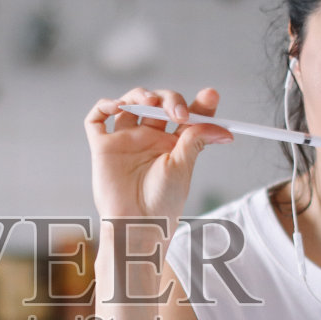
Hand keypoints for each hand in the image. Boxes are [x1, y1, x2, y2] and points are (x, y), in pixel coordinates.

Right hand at [84, 87, 231, 222]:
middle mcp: (148, 138)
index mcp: (170, 144)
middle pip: (157, 103)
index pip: (185, 114)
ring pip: (129, 103)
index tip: (210, 96)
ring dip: (140, 95)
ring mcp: (125, 141)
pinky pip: (96, 119)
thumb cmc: (162, 203)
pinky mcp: (103, 147)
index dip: (198, 103)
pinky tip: (117, 106)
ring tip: (150, 102)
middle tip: (179, 113)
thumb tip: (224, 129)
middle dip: (169, 99)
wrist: (137, 224)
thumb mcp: (183, 166)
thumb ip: (196, 139)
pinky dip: (103, 105)